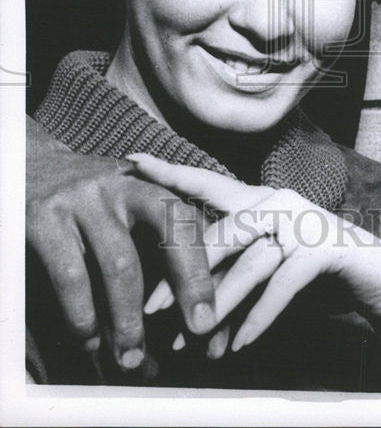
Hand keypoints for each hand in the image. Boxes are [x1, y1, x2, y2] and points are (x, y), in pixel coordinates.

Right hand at [26, 117, 216, 369]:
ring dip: (130, 317)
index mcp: (145, 182)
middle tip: (199, 328)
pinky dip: (83, 314)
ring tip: (132, 356)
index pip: (188, 217)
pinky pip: (72, 276)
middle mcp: (120, 185)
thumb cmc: (84, 201)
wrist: (22, 165)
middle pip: (170, 228)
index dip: (206, 260)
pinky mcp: (44, 219)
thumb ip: (149, 242)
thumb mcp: (121, 202)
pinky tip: (89, 337)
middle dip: (190, 282)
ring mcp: (82, 199)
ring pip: (121, 262)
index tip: (215, 305)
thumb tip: (181, 312)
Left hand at [127, 154, 380, 393]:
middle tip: (150, 312)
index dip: (168, 172)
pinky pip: (282, 285)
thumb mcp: (263, 265)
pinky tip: (239, 344)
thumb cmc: (309, 273)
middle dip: (182, 275)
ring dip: (220, 307)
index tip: (130, 158)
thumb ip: (227, 270)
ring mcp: (303, 223)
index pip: (206, 183)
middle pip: (220, 233)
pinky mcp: (323, 249)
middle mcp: (277, 202)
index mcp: (258, 199)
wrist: (375, 278)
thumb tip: (173, 304)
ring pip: (249, 263)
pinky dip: (259, 318)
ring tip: (195, 343)